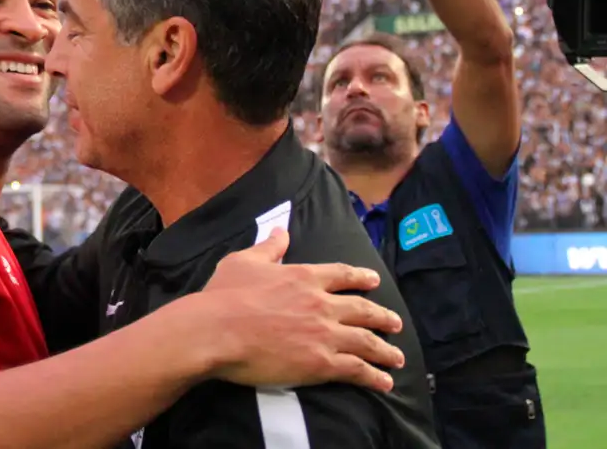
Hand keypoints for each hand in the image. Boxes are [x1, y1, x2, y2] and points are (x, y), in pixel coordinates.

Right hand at [199, 229, 403, 392]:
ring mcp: (324, 334)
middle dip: (383, 317)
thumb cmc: (224, 295)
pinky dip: (373, 376)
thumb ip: (268, 247)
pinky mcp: (320, 363)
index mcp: (303, 277)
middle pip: (362, 309)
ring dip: (385, 350)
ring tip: (397, 358)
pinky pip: (355, 369)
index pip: (341, 274)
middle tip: (395, 323)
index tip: (374, 281)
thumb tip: (282, 231)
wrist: (216, 330)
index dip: (360, 277)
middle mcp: (321, 303)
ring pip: (366, 341)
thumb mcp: (243, 261)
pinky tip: (384, 382)